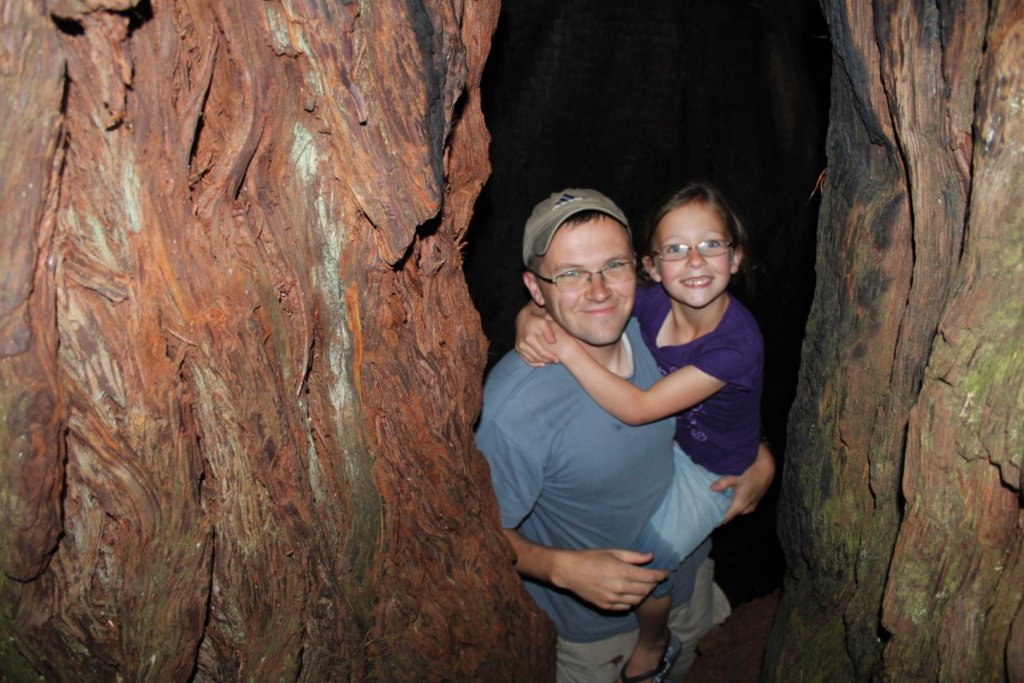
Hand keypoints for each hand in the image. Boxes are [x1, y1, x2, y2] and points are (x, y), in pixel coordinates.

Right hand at [515, 306, 558, 366]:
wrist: (523, 318)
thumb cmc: (536, 319)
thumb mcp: (543, 322)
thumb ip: (549, 332)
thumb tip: (553, 342)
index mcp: (528, 338)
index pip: (541, 352)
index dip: (550, 357)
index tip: (558, 360)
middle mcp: (522, 344)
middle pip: (536, 357)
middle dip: (547, 360)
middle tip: (556, 361)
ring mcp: (519, 347)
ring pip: (531, 360)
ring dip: (541, 362)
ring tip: (550, 362)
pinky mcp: (518, 349)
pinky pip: (526, 360)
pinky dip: (534, 363)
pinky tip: (541, 364)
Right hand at [550, 548, 667, 610]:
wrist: (569, 571)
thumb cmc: (590, 558)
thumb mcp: (612, 552)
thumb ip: (633, 556)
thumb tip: (650, 557)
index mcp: (622, 572)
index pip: (650, 577)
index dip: (660, 575)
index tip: (665, 573)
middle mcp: (619, 588)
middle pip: (646, 590)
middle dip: (653, 583)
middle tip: (652, 577)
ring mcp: (613, 599)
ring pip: (638, 600)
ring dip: (643, 593)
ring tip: (641, 584)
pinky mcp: (607, 606)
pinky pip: (626, 606)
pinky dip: (632, 600)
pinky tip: (629, 592)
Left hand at [714, 442, 774, 522]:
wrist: (767, 471)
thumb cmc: (752, 475)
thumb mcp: (736, 478)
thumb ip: (723, 483)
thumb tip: (712, 488)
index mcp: (740, 505)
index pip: (727, 518)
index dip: (718, 518)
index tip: (710, 516)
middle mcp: (746, 509)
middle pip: (731, 515)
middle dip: (723, 511)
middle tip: (712, 505)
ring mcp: (751, 507)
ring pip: (737, 511)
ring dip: (730, 507)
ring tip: (720, 500)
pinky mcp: (754, 504)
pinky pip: (742, 508)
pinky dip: (736, 504)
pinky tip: (731, 496)